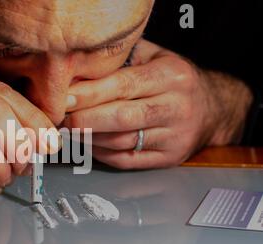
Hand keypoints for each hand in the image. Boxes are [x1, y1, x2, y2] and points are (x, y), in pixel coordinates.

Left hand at [64, 39, 252, 168]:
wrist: (211, 109)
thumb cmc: (173, 80)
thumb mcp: (154, 57)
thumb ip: (120, 60)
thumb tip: (77, 70)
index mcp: (172, 76)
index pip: (123, 85)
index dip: (90, 93)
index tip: (63, 97)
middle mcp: (177, 107)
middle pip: (122, 117)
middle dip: (84, 119)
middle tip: (60, 117)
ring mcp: (174, 137)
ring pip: (121, 142)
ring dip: (88, 138)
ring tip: (69, 129)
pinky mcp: (168, 158)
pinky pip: (126, 160)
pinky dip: (100, 153)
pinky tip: (87, 143)